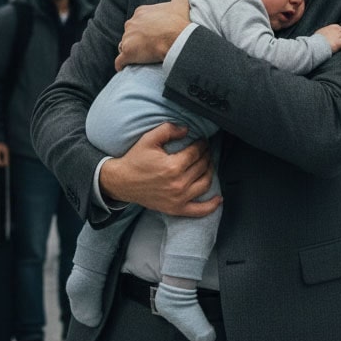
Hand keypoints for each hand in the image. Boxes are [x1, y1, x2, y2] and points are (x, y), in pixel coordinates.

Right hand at [99, 123, 218, 217]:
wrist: (122, 182)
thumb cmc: (135, 160)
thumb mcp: (149, 139)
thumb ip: (168, 130)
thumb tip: (187, 129)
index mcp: (173, 166)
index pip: (197, 153)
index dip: (202, 144)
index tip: (202, 141)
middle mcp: (178, 184)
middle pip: (203, 167)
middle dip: (206, 156)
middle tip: (204, 151)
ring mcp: (179, 198)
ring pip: (206, 183)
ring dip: (210, 172)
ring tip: (207, 165)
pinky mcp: (176, 209)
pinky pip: (199, 210)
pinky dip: (211, 206)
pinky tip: (218, 199)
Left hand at [115, 0, 190, 70]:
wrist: (177, 39)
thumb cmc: (178, 22)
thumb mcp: (180, 4)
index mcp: (141, 12)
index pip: (138, 21)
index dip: (145, 29)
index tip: (153, 35)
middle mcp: (131, 23)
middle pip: (130, 33)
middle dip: (136, 39)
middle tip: (148, 47)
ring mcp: (128, 38)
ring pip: (125, 46)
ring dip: (130, 51)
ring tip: (140, 58)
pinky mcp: (128, 53)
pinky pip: (120, 61)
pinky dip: (121, 65)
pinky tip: (124, 68)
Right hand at [316, 24, 340, 52]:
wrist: (315, 45)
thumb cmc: (315, 40)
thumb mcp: (319, 33)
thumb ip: (324, 32)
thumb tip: (323, 34)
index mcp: (330, 27)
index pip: (338, 27)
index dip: (339, 32)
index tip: (338, 36)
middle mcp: (335, 30)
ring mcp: (337, 36)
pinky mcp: (339, 42)